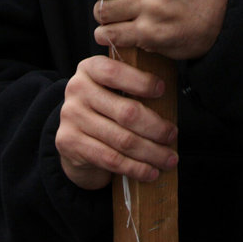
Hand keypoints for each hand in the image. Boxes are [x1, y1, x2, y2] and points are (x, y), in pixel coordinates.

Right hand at [56, 55, 177, 189]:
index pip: (115, 73)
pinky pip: (111, 159)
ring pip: (122, 140)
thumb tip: (171, 99)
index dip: (141, 82)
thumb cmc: (104, 110)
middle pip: (125, 112)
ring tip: (169, 159)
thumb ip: (132, 86)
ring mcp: (71, 117)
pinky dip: (135, 168)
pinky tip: (151, 172)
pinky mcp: (70, 143)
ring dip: (152, 152)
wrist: (74, 137)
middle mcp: (76, 90)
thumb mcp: (113, 89)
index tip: (163, 90)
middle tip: (173, 135)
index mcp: (89, 69)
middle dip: (156, 127)